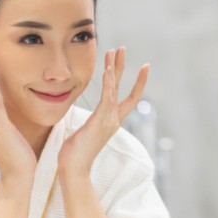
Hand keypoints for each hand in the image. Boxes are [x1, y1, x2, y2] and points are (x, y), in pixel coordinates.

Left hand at [58, 47, 148, 174]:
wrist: (75, 169)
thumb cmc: (75, 155)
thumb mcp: (84, 134)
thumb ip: (89, 125)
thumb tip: (84, 123)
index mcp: (112, 122)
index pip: (128, 98)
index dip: (137, 83)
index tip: (142, 68)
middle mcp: (114, 119)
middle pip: (124, 87)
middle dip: (123, 67)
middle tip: (123, 48)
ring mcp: (109, 119)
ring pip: (115, 88)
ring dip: (115, 67)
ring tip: (116, 50)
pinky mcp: (101, 119)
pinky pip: (107, 96)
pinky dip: (108, 82)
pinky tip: (108, 69)